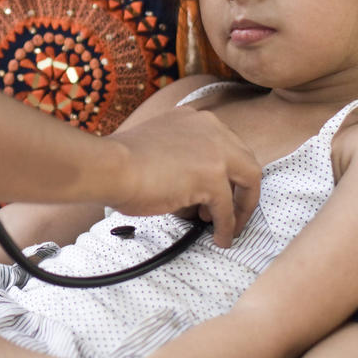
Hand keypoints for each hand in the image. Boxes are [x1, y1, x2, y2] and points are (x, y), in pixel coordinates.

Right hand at [105, 106, 260, 246]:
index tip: (226, 191)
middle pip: (246, 160)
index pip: (227, 144)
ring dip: (239, 209)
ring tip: (227, 228)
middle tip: (235, 211)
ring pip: (247, 182)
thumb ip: (184, 158)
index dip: (229, 171)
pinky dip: (226, 226)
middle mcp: (210, 128)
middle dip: (244, 189)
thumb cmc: (123, 163)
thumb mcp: (161, 147)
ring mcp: (215, 150)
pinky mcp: (212, 177)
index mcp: (195, 118)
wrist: (111, 167)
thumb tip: (198, 195)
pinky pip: (227, 208)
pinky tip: (221, 239)